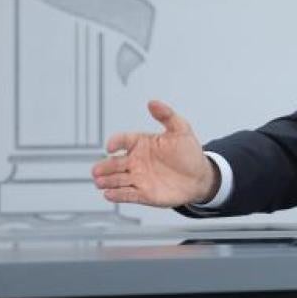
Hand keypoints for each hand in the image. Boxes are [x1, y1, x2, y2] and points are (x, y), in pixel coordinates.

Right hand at [91, 100, 217, 207]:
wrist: (199, 177)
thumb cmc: (189, 152)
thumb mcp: (181, 129)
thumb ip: (166, 115)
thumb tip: (152, 102)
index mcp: (142, 144)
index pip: (124, 140)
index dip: (116, 142)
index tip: (111, 146)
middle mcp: (137, 161)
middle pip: (115, 163)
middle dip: (104, 167)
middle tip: (96, 170)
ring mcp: (139, 178)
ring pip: (118, 179)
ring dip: (107, 181)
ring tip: (99, 182)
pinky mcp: (143, 194)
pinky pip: (127, 194)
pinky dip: (117, 195)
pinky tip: (109, 194)